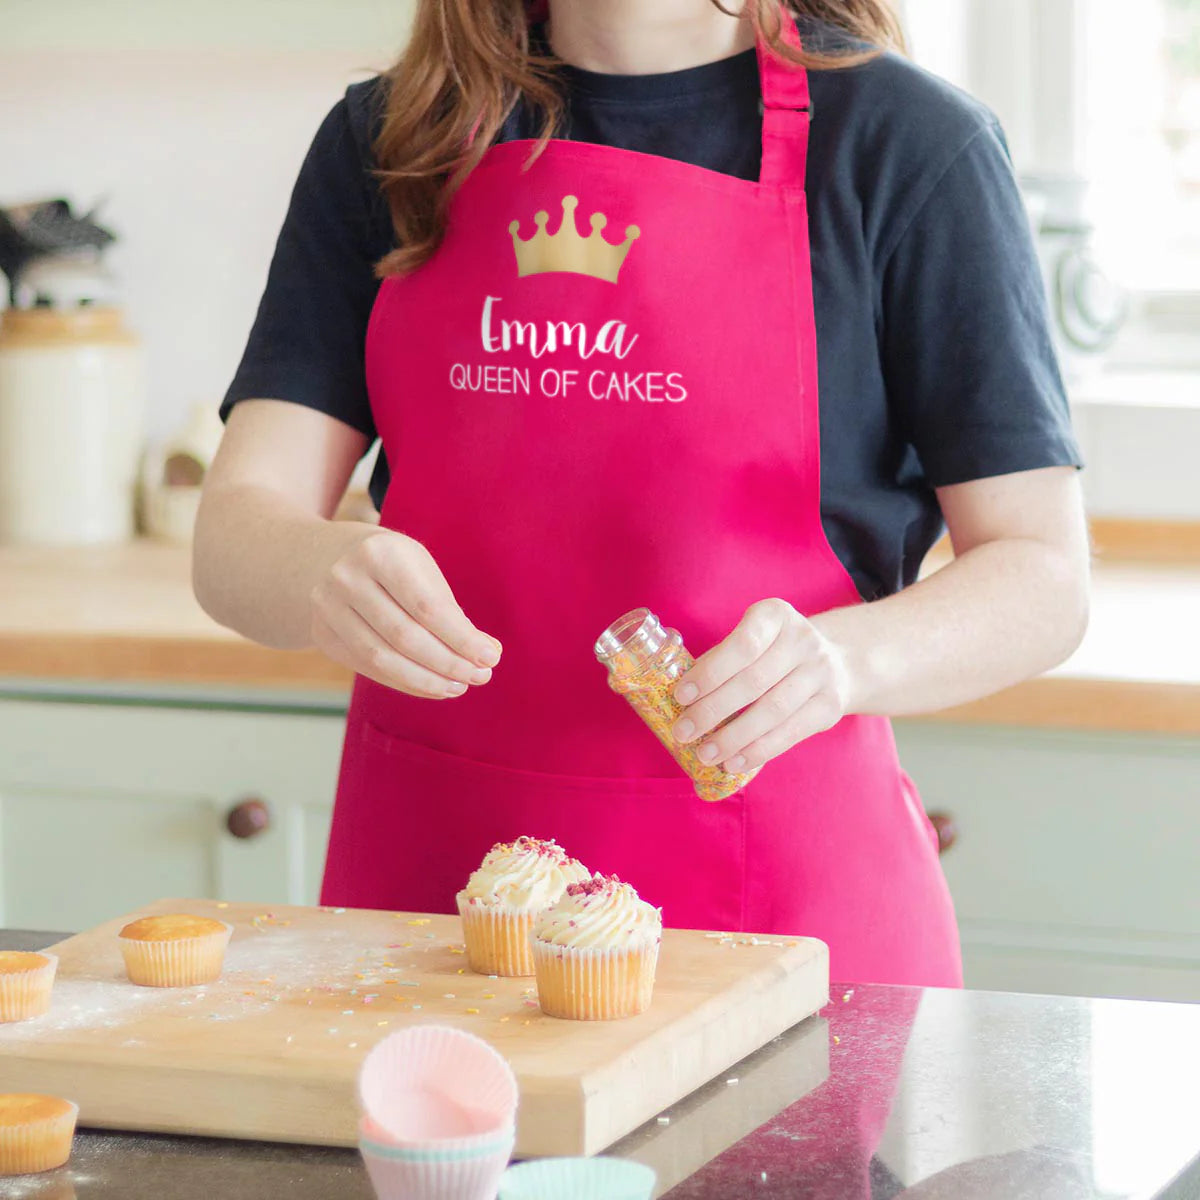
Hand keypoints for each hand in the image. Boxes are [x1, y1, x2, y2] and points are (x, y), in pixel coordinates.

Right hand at [310, 530, 501, 698]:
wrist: (329, 558)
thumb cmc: (393, 566)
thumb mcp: (422, 570)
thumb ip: (450, 611)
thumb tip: (487, 653)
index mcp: (380, 553)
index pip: (427, 607)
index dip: (461, 638)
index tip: (490, 657)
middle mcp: (346, 578)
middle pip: (405, 636)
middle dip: (448, 663)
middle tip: (480, 677)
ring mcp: (327, 608)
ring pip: (382, 659)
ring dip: (427, 680)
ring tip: (459, 686)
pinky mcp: (322, 635)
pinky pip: (368, 669)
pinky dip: (405, 683)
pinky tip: (432, 686)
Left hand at [670, 598, 851, 772]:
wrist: (835, 662)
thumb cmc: (772, 653)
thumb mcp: (750, 641)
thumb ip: (720, 661)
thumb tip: (683, 699)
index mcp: (775, 616)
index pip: (742, 646)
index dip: (710, 673)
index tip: (681, 696)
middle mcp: (803, 640)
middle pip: (753, 681)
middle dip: (713, 710)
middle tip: (683, 732)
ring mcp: (821, 673)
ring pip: (772, 711)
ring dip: (734, 737)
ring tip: (706, 753)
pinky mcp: (831, 705)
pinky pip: (791, 733)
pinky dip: (759, 751)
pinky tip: (734, 762)